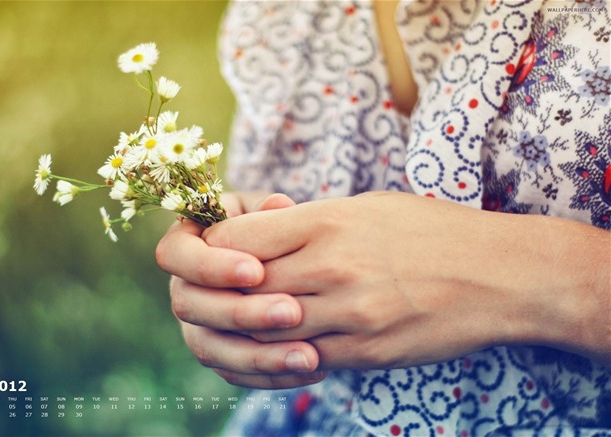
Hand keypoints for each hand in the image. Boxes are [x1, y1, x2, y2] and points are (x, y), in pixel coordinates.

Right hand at [157, 192, 326, 388]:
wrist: (291, 258)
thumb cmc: (276, 224)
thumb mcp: (273, 211)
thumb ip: (271, 212)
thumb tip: (278, 206)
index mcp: (185, 243)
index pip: (174, 255)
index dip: (210, 266)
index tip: (256, 270)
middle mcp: (183, 287)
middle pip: (190, 307)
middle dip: (240, 312)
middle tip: (292, 312)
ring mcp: (197, 324)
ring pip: (210, 348)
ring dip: (258, 355)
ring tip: (309, 355)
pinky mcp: (219, 354)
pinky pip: (235, 373)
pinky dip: (272, 374)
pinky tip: (313, 368)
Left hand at [203, 191, 610, 369]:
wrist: (499, 275)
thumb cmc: (430, 231)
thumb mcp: (365, 207)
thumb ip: (305, 223)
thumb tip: (252, 236)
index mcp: (326, 221)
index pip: (235, 240)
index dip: (213, 249)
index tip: (215, 252)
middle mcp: (330, 268)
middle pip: (240, 288)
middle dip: (218, 292)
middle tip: (215, 292)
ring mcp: (347, 315)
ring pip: (263, 331)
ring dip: (244, 328)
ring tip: (241, 320)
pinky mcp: (364, 352)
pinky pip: (300, 360)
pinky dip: (279, 355)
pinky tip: (279, 345)